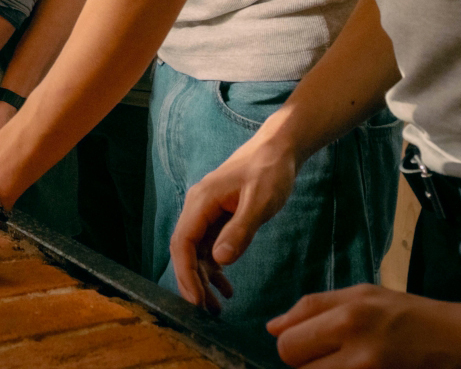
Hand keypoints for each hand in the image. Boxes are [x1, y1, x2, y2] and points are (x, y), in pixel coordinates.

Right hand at [169, 126, 300, 310]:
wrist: (278, 149)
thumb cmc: (270, 171)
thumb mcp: (260, 202)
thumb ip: (241, 230)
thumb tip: (220, 260)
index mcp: (202, 201)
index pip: (183, 242)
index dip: (186, 273)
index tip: (196, 300)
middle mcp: (198, 207)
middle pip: (185, 250)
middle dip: (192, 281)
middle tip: (206, 312)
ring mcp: (207, 212)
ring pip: (196, 251)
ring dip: (203, 278)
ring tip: (217, 307)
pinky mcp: (219, 216)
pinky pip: (209, 246)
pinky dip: (215, 268)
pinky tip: (227, 286)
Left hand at [269, 286, 460, 368]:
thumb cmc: (411, 314)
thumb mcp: (363, 295)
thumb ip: (314, 308)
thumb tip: (273, 327)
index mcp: (348, 315)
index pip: (287, 339)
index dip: (289, 342)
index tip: (306, 343)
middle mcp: (356, 346)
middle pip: (293, 362)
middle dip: (302, 360)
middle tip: (327, 355)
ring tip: (344, 362)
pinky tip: (356, 368)